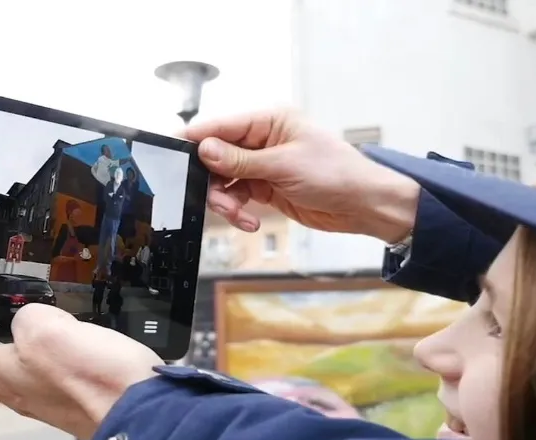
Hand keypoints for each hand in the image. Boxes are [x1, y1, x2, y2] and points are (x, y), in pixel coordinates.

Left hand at [0, 304, 162, 439]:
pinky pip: (56, 373)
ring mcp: (50, 398)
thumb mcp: (43, 327)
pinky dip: (53, 359)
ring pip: (20, 374)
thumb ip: (28, 316)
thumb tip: (34, 319)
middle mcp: (20, 391)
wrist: (140, 410)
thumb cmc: (90, 378)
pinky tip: (67, 346)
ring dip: (14, 356)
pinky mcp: (80, 397)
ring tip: (14, 336)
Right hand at [182, 109, 420, 242]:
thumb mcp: (284, 165)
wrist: (363, 205)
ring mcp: (262, 164)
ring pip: (223, 180)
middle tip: (217, 201)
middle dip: (212, 181)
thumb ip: (241, 160)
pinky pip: (237, 197)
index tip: (173, 154)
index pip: (220, 126)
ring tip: (239, 215)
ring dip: (225, 200)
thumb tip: (204, 149)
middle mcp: (262, 140)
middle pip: (216, 156)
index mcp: (269, 121)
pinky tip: (249, 221)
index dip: (195, 141)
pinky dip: (238, 211)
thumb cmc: (336, 174)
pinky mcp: (265, 187)